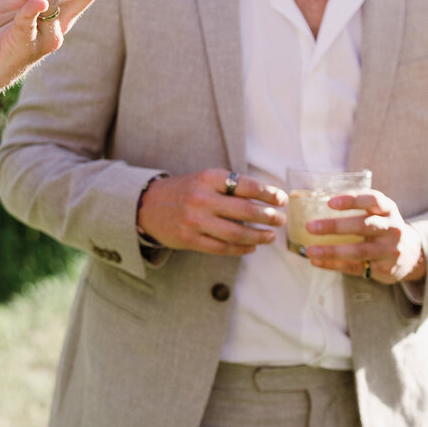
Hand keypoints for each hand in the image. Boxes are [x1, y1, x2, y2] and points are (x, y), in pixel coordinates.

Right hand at [137, 169, 286, 254]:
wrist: (146, 205)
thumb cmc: (183, 191)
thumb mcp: (203, 179)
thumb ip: (229, 186)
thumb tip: (266, 197)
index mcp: (207, 178)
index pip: (246, 185)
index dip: (268, 194)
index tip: (281, 199)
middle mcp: (201, 198)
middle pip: (246, 210)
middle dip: (269, 216)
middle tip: (281, 220)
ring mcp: (194, 221)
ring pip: (237, 232)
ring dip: (258, 236)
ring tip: (269, 236)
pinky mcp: (189, 240)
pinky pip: (222, 247)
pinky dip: (240, 248)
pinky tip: (251, 247)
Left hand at [305, 190, 426, 284]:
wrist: (410, 254)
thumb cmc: (383, 228)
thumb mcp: (379, 213)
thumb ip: (357, 207)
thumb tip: (314, 203)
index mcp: (388, 209)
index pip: (373, 200)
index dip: (351, 200)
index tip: (330, 202)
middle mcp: (392, 229)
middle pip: (363, 225)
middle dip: (335, 226)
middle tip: (310, 227)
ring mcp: (390, 250)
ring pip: (359, 250)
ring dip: (331, 251)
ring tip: (309, 251)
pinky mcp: (385, 268)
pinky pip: (356, 267)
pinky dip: (334, 265)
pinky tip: (317, 262)